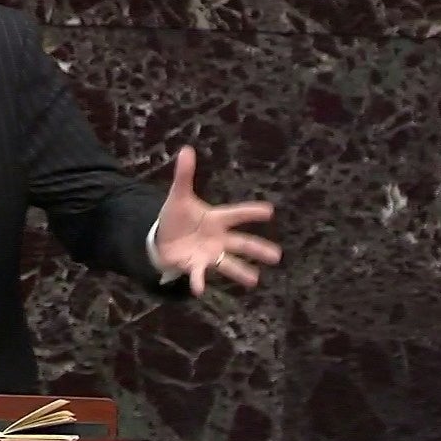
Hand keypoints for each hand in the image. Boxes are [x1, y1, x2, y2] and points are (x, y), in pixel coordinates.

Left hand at [153, 147, 282, 295]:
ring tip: (254, 280)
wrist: (163, 239)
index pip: (236, 214)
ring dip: (240, 272)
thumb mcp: (179, 196)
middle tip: (277, 256)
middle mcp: (218, 238)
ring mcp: (209, 254)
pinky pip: (199, 275)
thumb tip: (186, 150)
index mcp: (216, 219)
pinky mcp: (195, 266)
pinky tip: (199, 290)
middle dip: (258, 248)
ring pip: (228, 263)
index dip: (251, 212)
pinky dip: (199, 281)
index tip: (269, 210)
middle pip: (241, 243)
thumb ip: (184, 175)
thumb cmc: (177, 217)